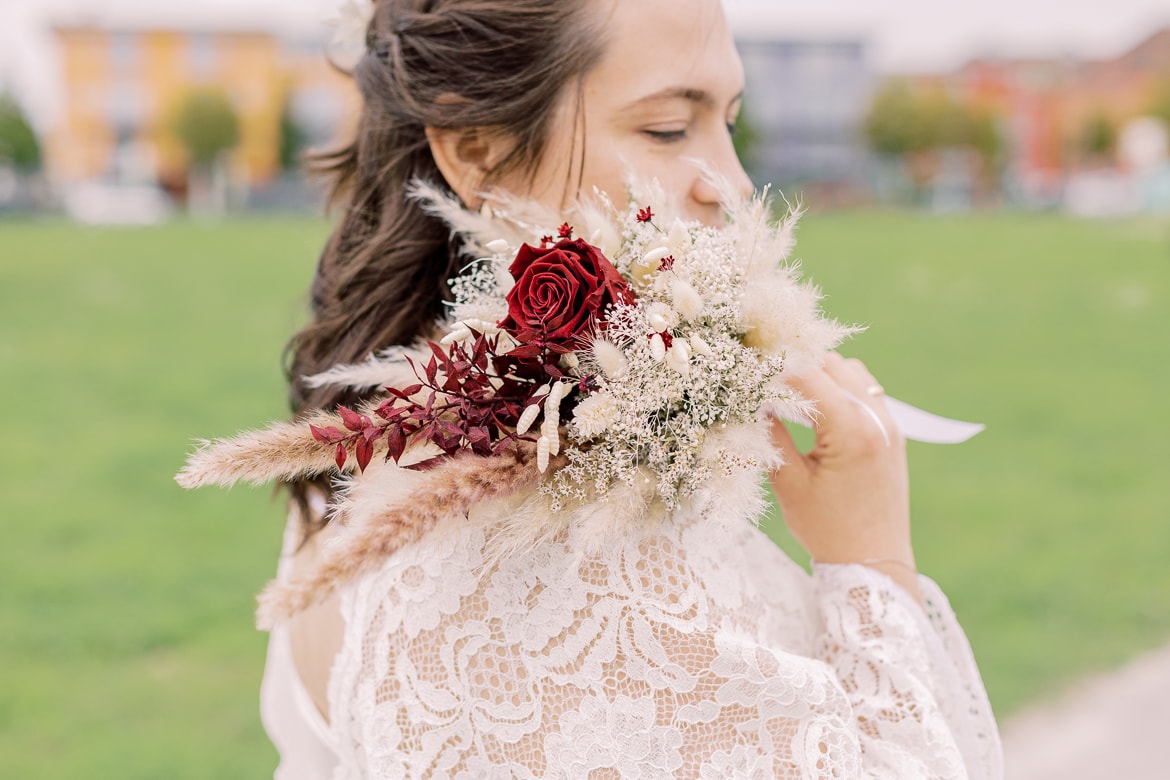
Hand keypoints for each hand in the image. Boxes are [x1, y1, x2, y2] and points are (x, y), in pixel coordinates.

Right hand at [769, 353, 921, 601]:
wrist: (874, 561)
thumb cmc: (827, 529)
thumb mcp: (789, 483)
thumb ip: (771, 434)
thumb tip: (754, 398)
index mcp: (852, 432)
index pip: (807, 376)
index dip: (772, 368)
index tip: (746, 370)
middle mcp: (877, 419)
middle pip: (830, 364)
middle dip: (794, 366)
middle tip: (762, 381)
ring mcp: (889, 423)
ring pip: (850, 371)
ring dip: (818, 374)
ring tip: (788, 396)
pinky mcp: (891, 431)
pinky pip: (864, 390)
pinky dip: (838, 388)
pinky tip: (815, 410)